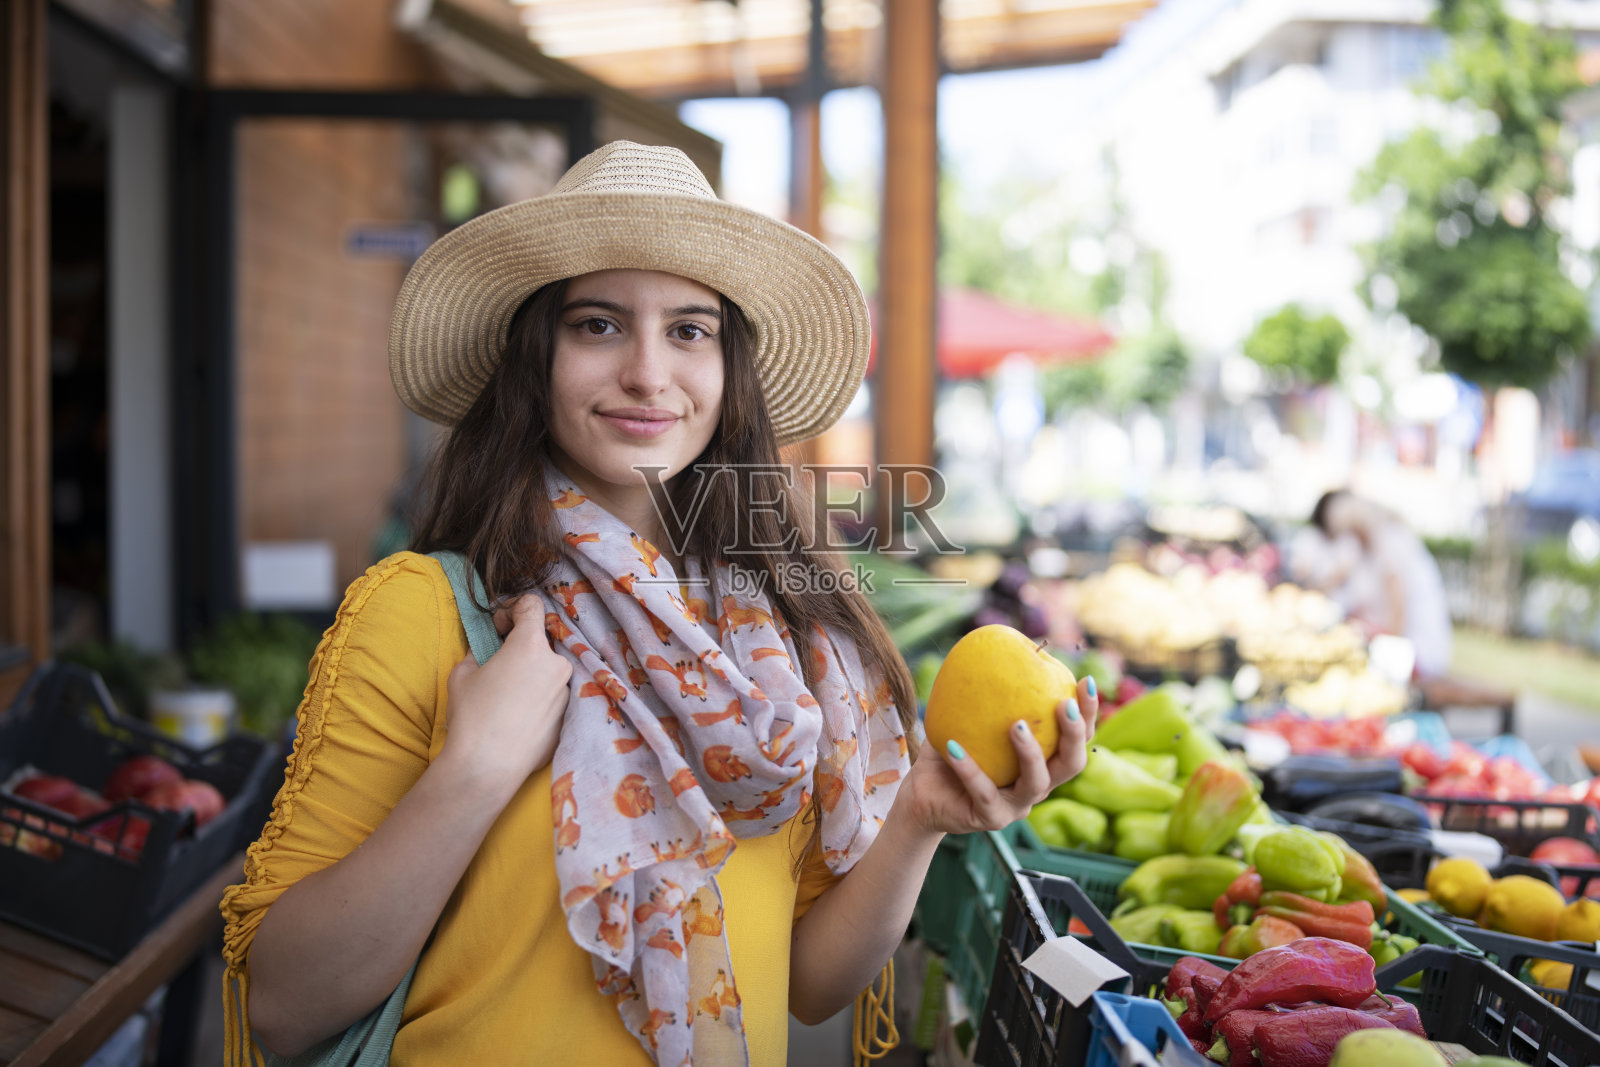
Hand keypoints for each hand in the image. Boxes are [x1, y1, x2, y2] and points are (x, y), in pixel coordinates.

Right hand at [439, 594, 570, 789]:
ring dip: (531, 674)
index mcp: (531, 645)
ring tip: (507, 696)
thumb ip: (479, 651)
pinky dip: (538, 699)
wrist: (486, 767)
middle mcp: (557, 664)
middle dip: (522, 646)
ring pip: (548, 671)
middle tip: (500, 663)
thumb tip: (486, 649)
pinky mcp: (568, 717)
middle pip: (542, 641)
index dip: (512, 610)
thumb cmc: (471, 716)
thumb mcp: (462, 673)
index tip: (498, 627)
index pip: (533, 605)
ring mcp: (567, 692)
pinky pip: (552, 697)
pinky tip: (517, 717)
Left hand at [895, 676, 1097, 836]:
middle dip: (1074, 734)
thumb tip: (989, 645)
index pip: (1076, 739)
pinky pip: (982, 791)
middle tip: (1064, 704)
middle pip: (1071, 764)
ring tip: (1016, 725)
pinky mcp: (989, 819)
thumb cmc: (951, 752)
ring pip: (1036, 783)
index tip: (1085, 681)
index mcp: (1042, 762)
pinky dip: (969, 768)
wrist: (923, 797)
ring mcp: (1016, 805)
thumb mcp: (968, 718)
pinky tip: (954, 746)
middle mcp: (1037, 785)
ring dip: (1030, 753)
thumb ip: (984, 691)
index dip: (1088, 714)